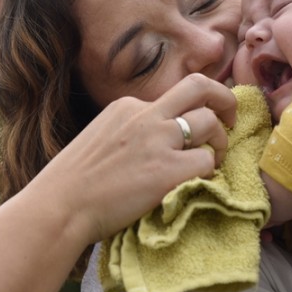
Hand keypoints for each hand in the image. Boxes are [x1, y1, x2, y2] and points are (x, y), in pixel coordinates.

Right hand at [31, 73, 235, 244]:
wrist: (60, 205)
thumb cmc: (73, 182)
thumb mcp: (101, 138)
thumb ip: (130, 131)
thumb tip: (154, 143)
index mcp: (128, 106)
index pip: (172, 97)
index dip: (189, 112)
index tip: (193, 129)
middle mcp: (146, 115)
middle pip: (200, 86)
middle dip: (225, 99)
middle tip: (230, 120)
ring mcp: (158, 140)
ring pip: (210, 124)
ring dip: (219, 143)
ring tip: (211, 162)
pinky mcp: (169, 170)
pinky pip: (206, 162)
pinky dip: (208, 174)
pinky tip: (195, 185)